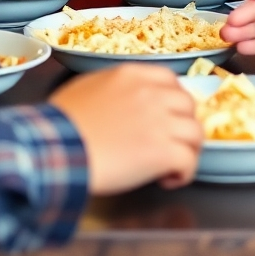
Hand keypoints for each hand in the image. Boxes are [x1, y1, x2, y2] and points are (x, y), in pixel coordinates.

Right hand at [50, 64, 202, 193]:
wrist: (58, 148)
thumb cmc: (62, 121)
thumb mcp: (86, 86)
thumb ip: (112, 87)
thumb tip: (120, 100)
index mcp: (132, 75)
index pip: (170, 79)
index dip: (172, 99)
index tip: (166, 114)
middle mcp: (151, 93)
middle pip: (188, 104)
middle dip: (183, 123)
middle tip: (170, 140)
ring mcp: (160, 122)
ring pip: (196, 132)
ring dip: (188, 149)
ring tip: (172, 163)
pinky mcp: (163, 152)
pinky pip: (189, 161)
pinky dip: (183, 173)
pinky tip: (167, 180)